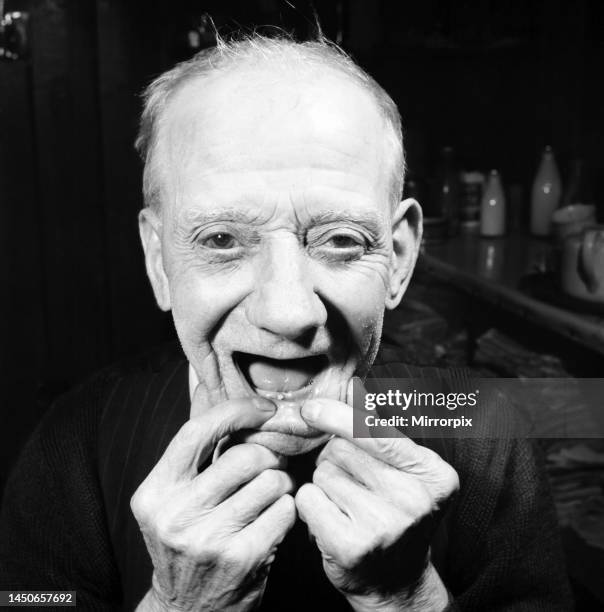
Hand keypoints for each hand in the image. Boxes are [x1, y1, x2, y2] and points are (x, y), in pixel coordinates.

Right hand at [131, 393, 295, 611]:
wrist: (187, 610)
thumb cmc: (186, 539)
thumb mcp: (174, 495)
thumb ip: (195, 447)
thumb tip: (214, 389)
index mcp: (155, 491)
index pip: (197, 431)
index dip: (237, 411)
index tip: (263, 409)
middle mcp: (175, 515)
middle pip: (245, 456)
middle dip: (267, 455)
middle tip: (269, 463)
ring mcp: (209, 540)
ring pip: (271, 481)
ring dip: (281, 481)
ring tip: (271, 491)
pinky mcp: (243, 558)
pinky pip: (285, 510)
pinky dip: (287, 507)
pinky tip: (273, 516)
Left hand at [295, 384, 457, 610]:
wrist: (396, 582)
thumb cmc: (394, 514)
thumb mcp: (403, 470)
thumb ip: (379, 430)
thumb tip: (352, 387)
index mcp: (433, 473)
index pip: (375, 432)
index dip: (338, 416)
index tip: (311, 408)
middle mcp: (415, 499)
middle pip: (342, 449)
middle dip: (336, 458)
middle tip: (353, 483)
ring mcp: (384, 525)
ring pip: (323, 472)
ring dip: (325, 482)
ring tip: (347, 504)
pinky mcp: (352, 546)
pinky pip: (308, 497)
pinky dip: (311, 503)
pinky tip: (331, 519)